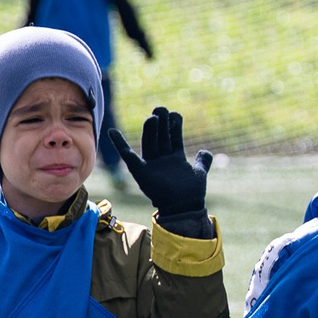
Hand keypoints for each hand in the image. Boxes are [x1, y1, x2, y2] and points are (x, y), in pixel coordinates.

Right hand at [111, 107, 211, 226]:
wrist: (184, 209)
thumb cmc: (192, 193)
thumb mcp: (199, 173)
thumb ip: (203, 161)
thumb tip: (206, 152)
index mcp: (174, 159)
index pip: (173, 137)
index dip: (174, 125)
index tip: (175, 114)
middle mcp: (162, 161)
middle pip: (160, 137)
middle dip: (161, 123)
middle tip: (161, 109)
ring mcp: (151, 166)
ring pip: (149, 143)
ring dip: (150, 129)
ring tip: (153, 116)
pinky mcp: (140, 173)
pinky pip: (128, 156)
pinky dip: (119, 144)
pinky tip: (111, 131)